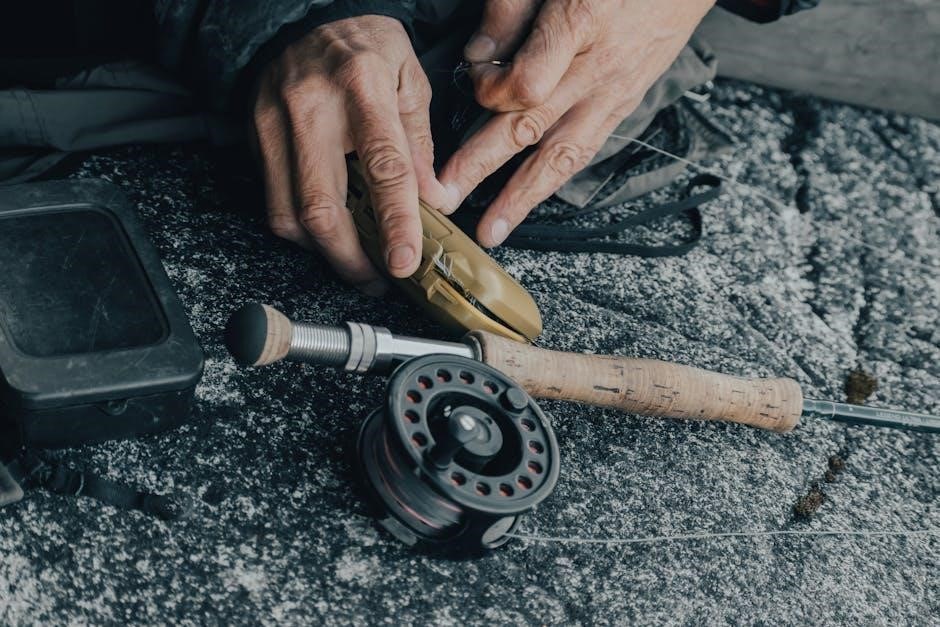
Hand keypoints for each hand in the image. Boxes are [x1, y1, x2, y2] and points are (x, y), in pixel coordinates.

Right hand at [253, 15, 451, 290]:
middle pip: (322, 208)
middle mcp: (312, 106)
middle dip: (351, 260)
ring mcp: (275, 123)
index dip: (395, 222)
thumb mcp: (410, 78)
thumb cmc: (364, 47)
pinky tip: (329, 232)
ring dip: (325, 254)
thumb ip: (421, 143)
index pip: (383, 166)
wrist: (302, 14)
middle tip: (379, 281)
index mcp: (363, 85)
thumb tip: (435, 202)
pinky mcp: (254, 136)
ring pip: (290, 215)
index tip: (404, 263)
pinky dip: (303, 231)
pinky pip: (274, 203)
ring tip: (357, 264)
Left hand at [439, 0, 715, 246]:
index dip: (491, 87)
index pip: (526, 81)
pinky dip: (552, 182)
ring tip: (491, 230)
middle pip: (531, 125)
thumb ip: (511, 8)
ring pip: (560, 153)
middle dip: (481, 164)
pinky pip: (584, 152)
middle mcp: (597, 68)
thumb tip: (477, 55)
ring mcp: (613, 93)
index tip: (476, 73)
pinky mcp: (623, 107)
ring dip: (520, 196)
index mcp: (581, 23)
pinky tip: (527, 205)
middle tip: (446, 196)